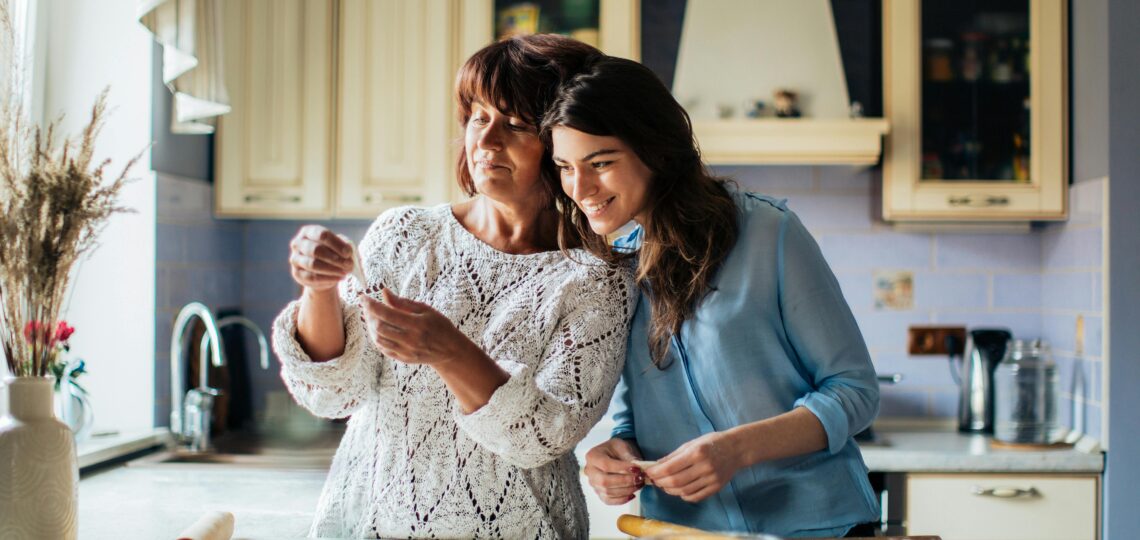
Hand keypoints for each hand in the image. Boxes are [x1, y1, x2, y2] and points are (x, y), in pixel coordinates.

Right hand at [289, 225, 352, 291]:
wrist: (323, 272)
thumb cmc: (332, 254)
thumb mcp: (339, 247)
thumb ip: (343, 247)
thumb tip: (347, 253)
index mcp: (308, 232)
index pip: (322, 234)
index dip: (337, 244)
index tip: (348, 253)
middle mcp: (298, 243)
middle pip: (315, 249)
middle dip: (334, 258)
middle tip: (348, 265)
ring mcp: (295, 258)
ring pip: (313, 264)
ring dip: (331, 269)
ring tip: (345, 272)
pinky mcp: (296, 273)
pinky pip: (311, 277)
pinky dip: (327, 278)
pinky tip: (338, 278)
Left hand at [360, 289, 474, 365]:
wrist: (450, 350)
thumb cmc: (439, 325)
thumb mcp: (425, 310)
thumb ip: (403, 302)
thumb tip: (384, 291)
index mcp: (417, 324)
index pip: (387, 313)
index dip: (371, 305)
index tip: (363, 297)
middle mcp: (411, 340)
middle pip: (379, 328)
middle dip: (368, 315)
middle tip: (366, 306)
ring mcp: (406, 352)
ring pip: (379, 340)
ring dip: (370, 327)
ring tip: (370, 317)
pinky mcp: (404, 359)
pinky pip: (383, 349)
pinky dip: (376, 338)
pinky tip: (377, 329)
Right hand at [584, 438, 645, 504]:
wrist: (614, 455)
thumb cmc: (617, 450)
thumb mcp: (622, 446)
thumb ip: (628, 457)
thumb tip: (637, 468)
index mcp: (592, 456)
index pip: (606, 465)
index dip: (622, 468)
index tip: (636, 469)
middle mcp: (590, 471)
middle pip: (604, 481)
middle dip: (625, 481)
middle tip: (639, 478)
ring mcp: (593, 484)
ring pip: (608, 492)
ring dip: (626, 490)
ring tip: (639, 484)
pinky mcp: (599, 493)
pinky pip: (609, 500)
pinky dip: (622, 499)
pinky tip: (632, 494)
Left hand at [645, 431, 743, 502]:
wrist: (736, 449)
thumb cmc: (712, 443)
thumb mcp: (691, 443)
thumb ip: (673, 456)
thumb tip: (656, 465)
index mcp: (697, 453)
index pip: (670, 468)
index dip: (656, 473)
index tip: (648, 473)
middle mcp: (704, 467)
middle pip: (676, 482)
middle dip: (661, 483)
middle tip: (655, 480)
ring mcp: (711, 479)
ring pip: (684, 491)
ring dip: (670, 490)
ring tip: (664, 486)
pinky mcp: (716, 488)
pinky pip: (695, 497)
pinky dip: (683, 496)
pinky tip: (679, 491)